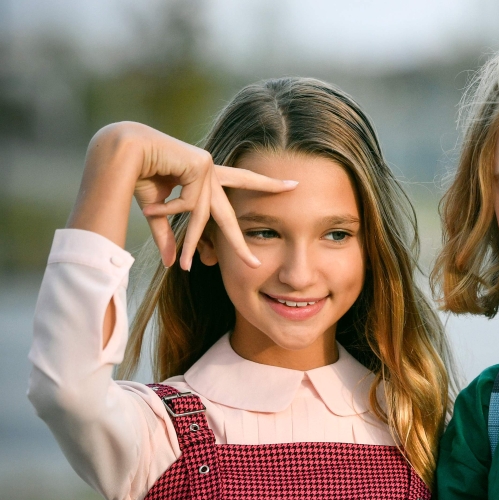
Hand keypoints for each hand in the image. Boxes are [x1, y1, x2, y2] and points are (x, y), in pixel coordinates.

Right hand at [70, 122, 296, 269]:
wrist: (123, 151)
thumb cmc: (139, 174)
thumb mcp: (158, 210)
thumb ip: (168, 235)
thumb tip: (172, 264)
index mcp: (207, 177)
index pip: (243, 183)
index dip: (266, 186)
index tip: (293, 185)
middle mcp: (212, 172)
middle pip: (230, 217)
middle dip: (239, 244)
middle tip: (255, 265)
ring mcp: (209, 168)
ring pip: (204, 218)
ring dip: (191, 243)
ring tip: (186, 266)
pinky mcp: (202, 166)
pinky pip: (189, 204)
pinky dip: (169, 211)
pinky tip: (154, 206)